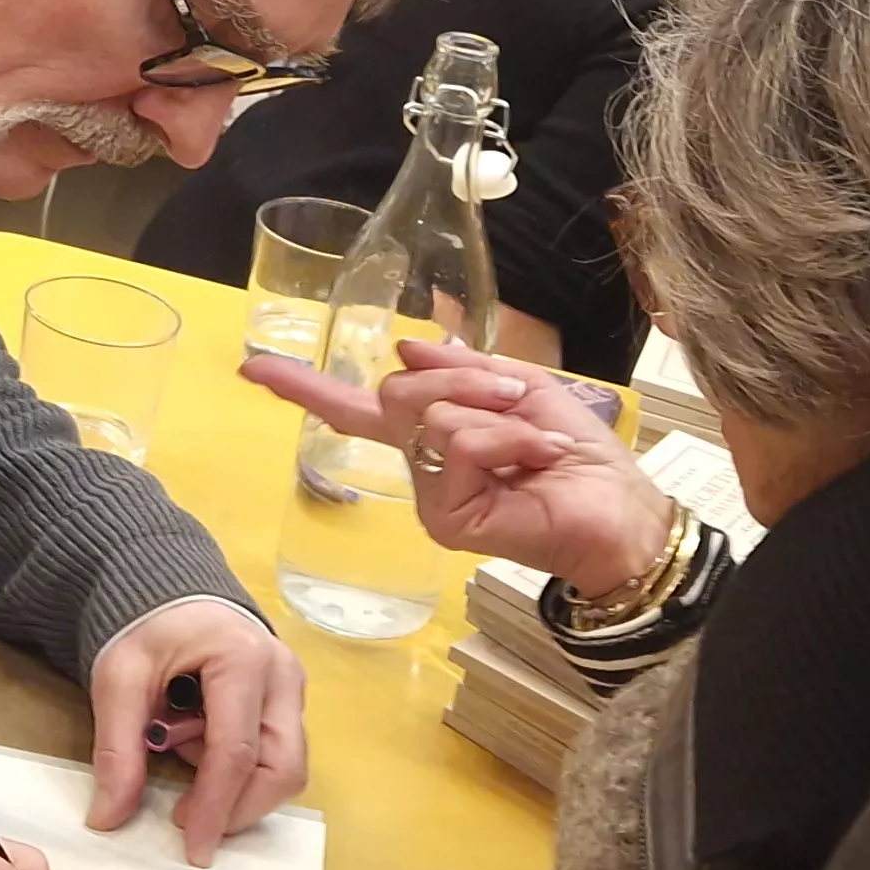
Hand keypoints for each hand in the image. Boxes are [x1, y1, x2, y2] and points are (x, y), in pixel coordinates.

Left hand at [92, 600, 306, 865]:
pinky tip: (202, 750)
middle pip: (281, 767)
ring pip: (288, 766)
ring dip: (241, 789)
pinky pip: (280, 754)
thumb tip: (108, 817)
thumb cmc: (146, 626)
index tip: (193, 847)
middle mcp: (282, 673)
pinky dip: (244, 771)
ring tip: (186, 762)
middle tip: (188, 821)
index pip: (236, 751)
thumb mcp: (118, 680)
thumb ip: (117, 749)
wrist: (169, 593)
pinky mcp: (289, 699)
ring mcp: (292, 686)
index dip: (215, 807)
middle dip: (238, 807)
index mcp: (243, 658)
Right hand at [246, 338, 675, 597]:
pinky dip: (507, 436)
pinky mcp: (444, 518)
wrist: (619, 511)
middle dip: (466, 379)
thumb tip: (406, 350)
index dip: (302, 386)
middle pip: (397, 391)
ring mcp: (428, 497)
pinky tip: (536, 459)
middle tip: (521, 399)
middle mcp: (420, 467)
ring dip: (500, 411)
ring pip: (433, 414)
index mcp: (431, 433)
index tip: (250, 367)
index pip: (355, 409)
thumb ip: (462, 370)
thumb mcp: (521, 388)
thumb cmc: (578, 455)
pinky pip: (459, 441)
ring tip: (539, 441)